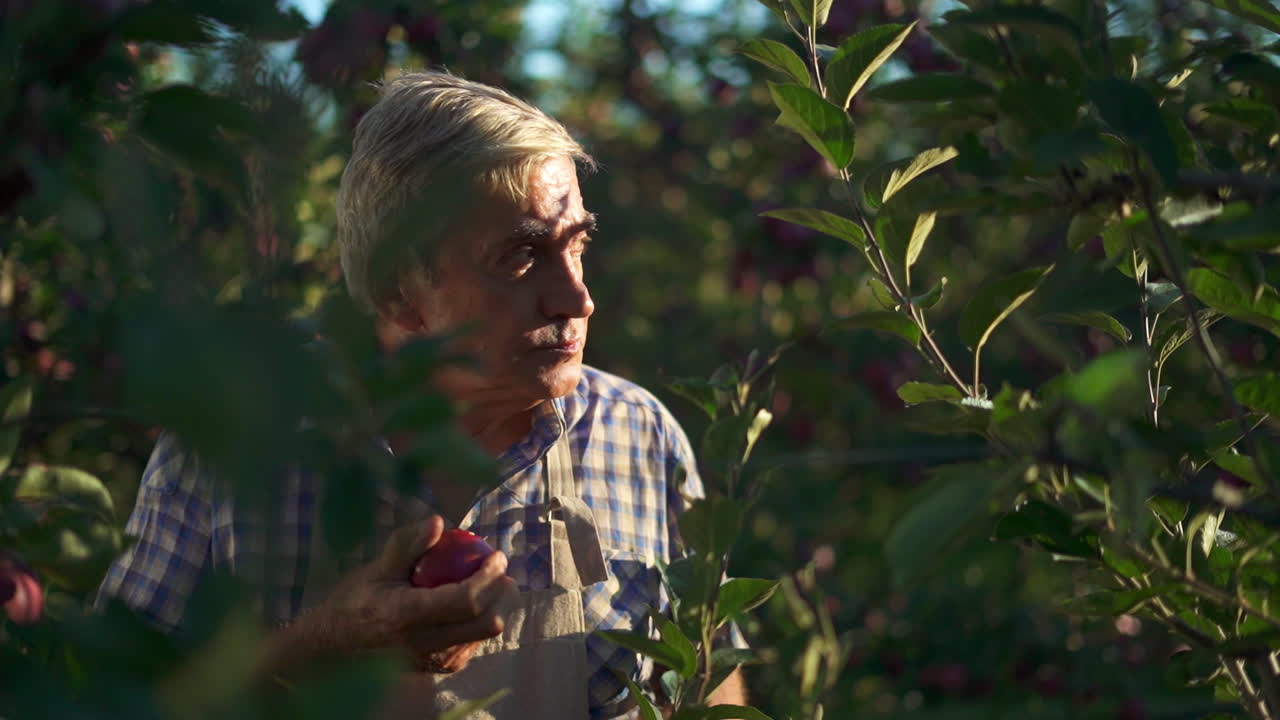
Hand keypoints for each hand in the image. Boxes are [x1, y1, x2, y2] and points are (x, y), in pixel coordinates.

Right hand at [318, 515, 513, 671]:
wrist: (334, 647)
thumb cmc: (355, 601)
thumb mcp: (376, 569)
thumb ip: (408, 545)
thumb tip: (439, 521)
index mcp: (409, 615)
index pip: (466, 600)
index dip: (489, 577)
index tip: (497, 556)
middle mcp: (424, 643)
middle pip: (486, 623)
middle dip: (503, 595)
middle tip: (501, 570)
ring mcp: (432, 660)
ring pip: (482, 636)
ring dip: (494, 608)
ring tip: (490, 583)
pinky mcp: (436, 668)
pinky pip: (470, 645)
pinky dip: (478, 623)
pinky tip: (469, 605)